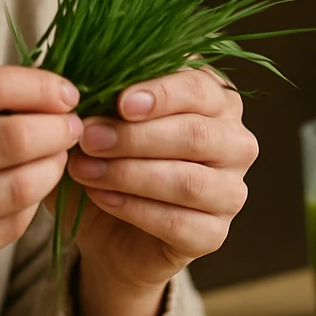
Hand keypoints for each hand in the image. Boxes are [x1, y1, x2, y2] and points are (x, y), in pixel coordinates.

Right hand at [0, 66, 82, 315]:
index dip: (39, 86)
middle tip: (73, 125)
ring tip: (59, 155)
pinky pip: (6, 227)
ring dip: (52, 167)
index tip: (66, 91)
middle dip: (57, 129)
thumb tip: (41, 91)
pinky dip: (30, 205)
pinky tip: (32, 189)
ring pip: (18, 187)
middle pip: (11, 138)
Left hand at [65, 68, 257, 315]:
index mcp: (214, 99)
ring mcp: (230, 191)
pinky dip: (134, 208)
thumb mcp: (99, 119)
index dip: (162, 94)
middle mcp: (234, 142)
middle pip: (196, 134)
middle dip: (136, 136)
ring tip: (83, 169)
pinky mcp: (214, 234)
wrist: (107, 227)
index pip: (199, 88)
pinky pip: (179, 222)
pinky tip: (102, 196)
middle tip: (88, 138)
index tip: (121, 102)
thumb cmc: (108, 157)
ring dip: (129, 173)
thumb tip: (81, 81)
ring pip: (189, 181)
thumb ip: (100, 96)